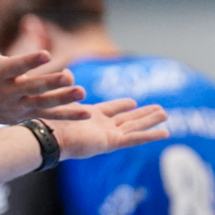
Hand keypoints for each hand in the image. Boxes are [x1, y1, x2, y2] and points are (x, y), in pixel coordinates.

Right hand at [0, 6, 89, 126]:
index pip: (15, 67)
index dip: (30, 61)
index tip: (46, 54)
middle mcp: (8, 92)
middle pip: (33, 87)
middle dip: (51, 83)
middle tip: (69, 76)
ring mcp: (18, 105)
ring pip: (44, 103)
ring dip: (64, 99)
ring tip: (82, 92)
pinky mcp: (26, 115)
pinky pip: (50, 116)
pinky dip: (68, 115)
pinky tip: (87, 113)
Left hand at [49, 98, 169, 160]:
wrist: (49, 135)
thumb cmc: (52, 120)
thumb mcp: (64, 99)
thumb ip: (69, 86)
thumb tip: (67, 71)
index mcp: (91, 117)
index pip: (112, 110)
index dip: (123, 105)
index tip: (134, 102)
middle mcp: (102, 127)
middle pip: (128, 119)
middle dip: (144, 115)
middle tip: (160, 110)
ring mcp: (108, 136)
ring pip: (135, 127)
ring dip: (150, 122)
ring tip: (165, 115)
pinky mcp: (111, 143)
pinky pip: (135, 138)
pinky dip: (150, 135)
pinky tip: (165, 133)